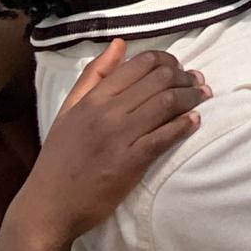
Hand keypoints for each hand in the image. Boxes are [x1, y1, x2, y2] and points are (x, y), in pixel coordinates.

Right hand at [8, 42, 206, 250]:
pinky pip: (164, 136)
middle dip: (185, 76)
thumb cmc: (59, 159)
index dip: (168, 60)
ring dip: (191, 97)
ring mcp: (119, 138)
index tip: (178, 68)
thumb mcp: (68, 110)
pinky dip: (184, 125)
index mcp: (94, 98)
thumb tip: (120, 43)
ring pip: (167, 103)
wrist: (47, 207)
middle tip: (196, 82)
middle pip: (160, 79)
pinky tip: (194, 121)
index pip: (142, 63)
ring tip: (202, 97)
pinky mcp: (130, 163)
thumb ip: (94, 75)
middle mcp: (107, 113)